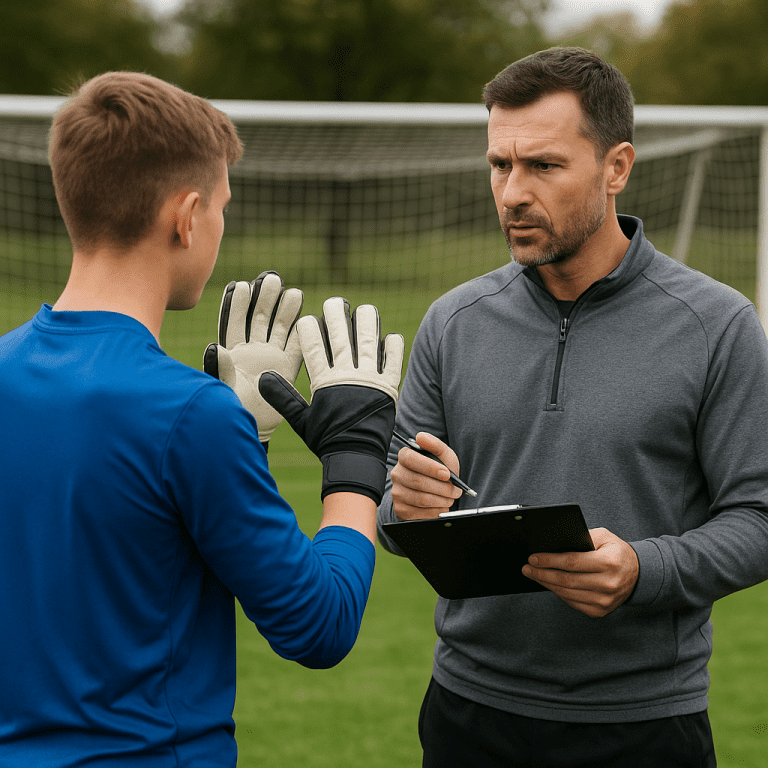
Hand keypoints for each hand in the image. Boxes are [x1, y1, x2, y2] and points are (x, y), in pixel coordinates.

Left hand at [203, 271, 302, 443]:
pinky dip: (303, 334)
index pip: (235, 322)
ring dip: (286, 311)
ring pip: (280, 328)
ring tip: (294, 292)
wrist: (250, 429)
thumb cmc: (231, 408)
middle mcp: (253, 351)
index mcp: (233, 351)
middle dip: (265, 299)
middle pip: (259, 319)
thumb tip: (214, 348)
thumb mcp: (221, 388)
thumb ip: (219, 368)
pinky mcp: (288, 369)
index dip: (238, 305)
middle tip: (272, 279)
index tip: (242, 286)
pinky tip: (309, 319)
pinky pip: (297, 348)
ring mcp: (272, 358)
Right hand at [259, 297, 403, 504]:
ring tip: (364, 310)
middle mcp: (348, 377)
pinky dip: (392, 349)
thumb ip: (282, 397)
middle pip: (340, 338)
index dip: (309, 329)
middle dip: (336, 316)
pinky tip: (390, 336)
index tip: (307, 318)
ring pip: (368, 343)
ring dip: (366, 323)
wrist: (355, 457)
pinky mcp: (388, 389)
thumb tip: (261, 377)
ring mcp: (370, 381)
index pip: (313, 347)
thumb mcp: (301, 420)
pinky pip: (393, 363)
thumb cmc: (326, 439)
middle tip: (334, 303)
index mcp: (325, 382)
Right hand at [390, 432, 462, 519]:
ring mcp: (397, 493)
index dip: (430, 467)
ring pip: (421, 499)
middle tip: (455, 490)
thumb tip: (421, 437)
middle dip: (442, 488)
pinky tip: (441, 506)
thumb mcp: (443, 456)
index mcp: (405, 456)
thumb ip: (435, 445)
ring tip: (450, 498)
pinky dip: (436, 511)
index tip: (447, 474)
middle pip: (418, 481)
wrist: (435, 492)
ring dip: (442, 500)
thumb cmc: (440, 471)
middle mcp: (397, 474)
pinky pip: (420, 513)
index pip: (411, 459)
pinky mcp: (401, 509)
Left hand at [522, 528, 638, 617]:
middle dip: (542, 573)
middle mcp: (609, 584)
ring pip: (567, 593)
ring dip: (547, 584)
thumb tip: (554, 545)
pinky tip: (549, 584)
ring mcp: (605, 601)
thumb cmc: (616, 552)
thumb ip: (582, 539)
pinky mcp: (600, 611)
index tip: (533, 558)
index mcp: (609, 562)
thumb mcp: (603, 537)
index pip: (572, 562)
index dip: (549, 560)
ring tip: (533, 575)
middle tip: (527, 568)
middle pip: (566, 580)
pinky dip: (559, 593)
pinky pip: (573, 603)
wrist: (638, 574)